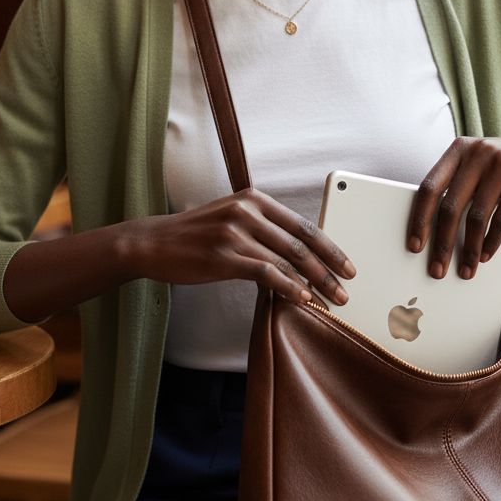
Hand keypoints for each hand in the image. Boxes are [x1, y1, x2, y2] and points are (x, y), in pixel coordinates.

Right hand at [133, 188, 354, 306]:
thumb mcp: (231, 218)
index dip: (329, 247)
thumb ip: (263, 228)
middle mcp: (247, 211)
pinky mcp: (224, 256)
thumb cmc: (194, 236)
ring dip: (314, 284)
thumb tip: (299, 254)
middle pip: (300, 243)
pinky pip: (266, 273)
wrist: (152, 243)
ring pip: (288, 260)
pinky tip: (302, 299)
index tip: (347, 266)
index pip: (303, 224)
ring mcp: (235, 232)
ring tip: (330, 302)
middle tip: (346, 290)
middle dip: (328, 269)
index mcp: (254, 198)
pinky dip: (289, 288)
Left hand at [408, 133, 500, 279]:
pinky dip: (492, 242)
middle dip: (442, 243)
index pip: (429, 187)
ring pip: (477, 216)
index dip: (419, 219)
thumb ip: (461, 184)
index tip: (414, 246)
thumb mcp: (483, 165)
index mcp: (460, 149)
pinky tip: (486, 256)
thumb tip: (434, 229)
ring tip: (466, 270)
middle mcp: (478, 153)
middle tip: (437, 269)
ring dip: (469, 249)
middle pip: (450, 206)